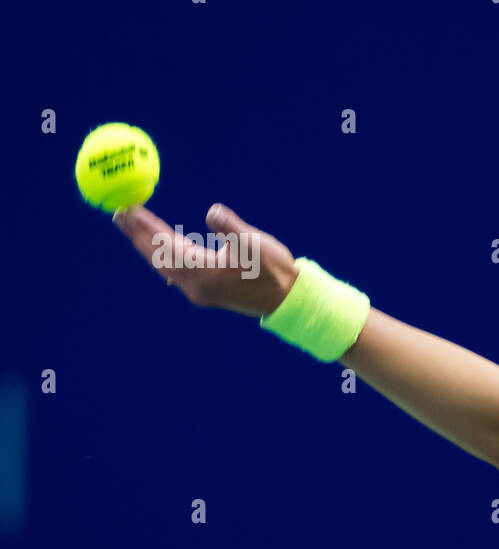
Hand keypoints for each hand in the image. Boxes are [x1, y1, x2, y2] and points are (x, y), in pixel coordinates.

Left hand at [113, 204, 298, 317]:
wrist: (289, 299)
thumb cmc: (274, 269)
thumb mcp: (255, 243)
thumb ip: (230, 226)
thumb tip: (210, 211)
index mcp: (203, 272)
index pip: (163, 245)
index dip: (144, 225)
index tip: (126, 207)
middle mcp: (195, 285)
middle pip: (156, 256)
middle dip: (136, 234)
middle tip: (118, 212)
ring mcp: (198, 291)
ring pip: (163, 265)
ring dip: (146, 244)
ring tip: (131, 226)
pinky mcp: (205, 292)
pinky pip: (174, 270)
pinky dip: (161, 255)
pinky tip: (157, 248)